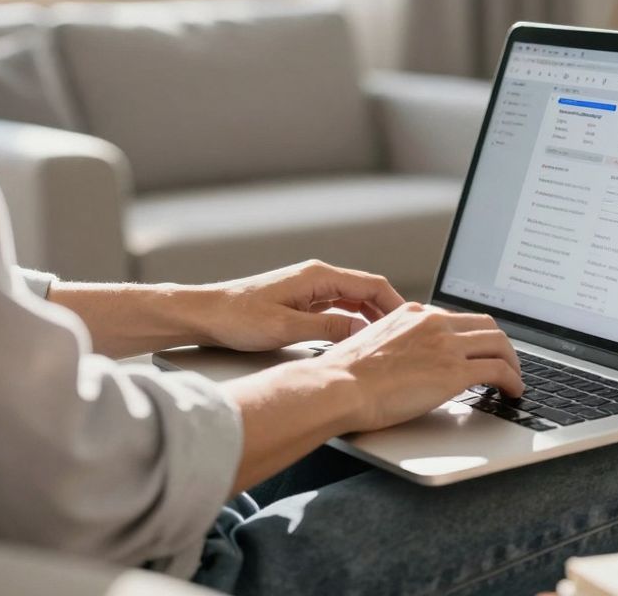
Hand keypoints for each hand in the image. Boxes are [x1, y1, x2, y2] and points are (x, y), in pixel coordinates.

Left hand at [194, 260, 405, 351]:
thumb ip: (329, 328)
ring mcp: (309, 289)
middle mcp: (317, 277)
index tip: (412, 323)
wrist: (205, 314)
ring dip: (372, 317)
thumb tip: (363, 330)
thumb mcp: (287, 328)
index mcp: (318, 276)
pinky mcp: (301, 301)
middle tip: (407, 336)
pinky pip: (337, 308)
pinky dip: (353, 321)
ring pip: (353, 300)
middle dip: (389, 312)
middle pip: (367, 291)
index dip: (396, 305)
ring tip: (388, 340)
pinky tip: (358, 339)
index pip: (372, 284)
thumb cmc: (238, 318)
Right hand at [312, 302, 523, 431]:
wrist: (338, 387)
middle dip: (500, 344)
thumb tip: (410, 363)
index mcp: (413, 313)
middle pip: (486, 325)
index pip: (457, 318)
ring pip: (499, 344)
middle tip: (506, 362)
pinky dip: (514, 380)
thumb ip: (399, 344)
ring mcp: (446, 345)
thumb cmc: (345, 376)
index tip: (480, 348)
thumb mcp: (374, 343)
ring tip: (515, 379)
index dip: (475, 335)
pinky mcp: (454, 371)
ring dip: (513, 362)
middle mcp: (433, 322)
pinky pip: (499, 370)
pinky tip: (513, 391)